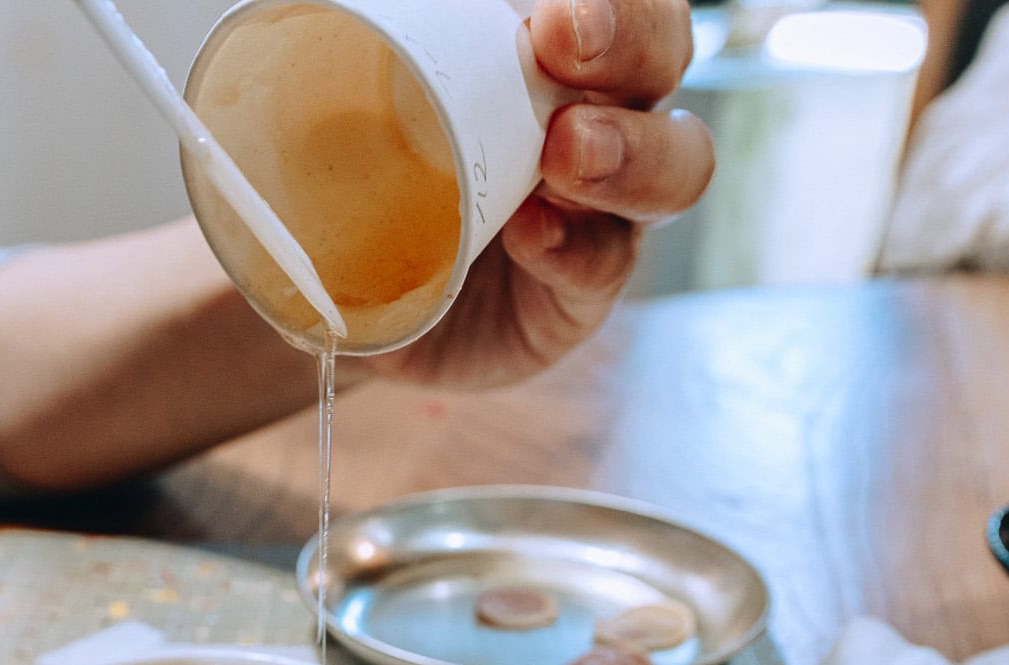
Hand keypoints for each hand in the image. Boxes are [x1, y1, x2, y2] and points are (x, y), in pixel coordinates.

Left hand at [366, 0, 711, 388]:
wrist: (334, 283)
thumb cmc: (364, 161)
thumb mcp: (354, 81)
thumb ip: (382, 29)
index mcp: (561, 48)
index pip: (619, 0)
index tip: (545, 2)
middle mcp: (602, 111)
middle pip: (662, 58)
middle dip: (629, 41)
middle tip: (563, 42)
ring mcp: (604, 206)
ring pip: (674, 166)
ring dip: (629, 153)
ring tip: (569, 152)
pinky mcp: (580, 291)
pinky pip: (602, 265)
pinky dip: (572, 246)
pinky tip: (534, 234)